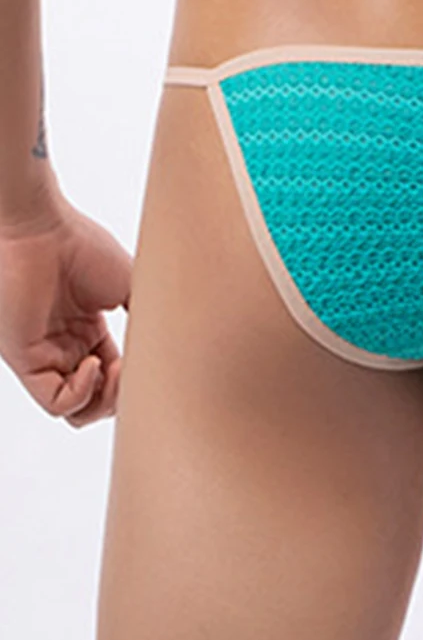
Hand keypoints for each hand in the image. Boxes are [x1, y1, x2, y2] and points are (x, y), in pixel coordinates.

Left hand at [0, 189, 131, 426]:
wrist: (43, 230)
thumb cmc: (83, 246)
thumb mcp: (133, 285)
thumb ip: (150, 318)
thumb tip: (177, 346)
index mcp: (89, 333)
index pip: (115, 378)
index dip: (137, 379)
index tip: (152, 358)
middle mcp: (66, 349)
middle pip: (98, 402)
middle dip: (123, 396)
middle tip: (134, 370)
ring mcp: (46, 357)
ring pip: (78, 411)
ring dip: (106, 399)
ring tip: (117, 370)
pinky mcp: (26, 361)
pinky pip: (56, 401)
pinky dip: (83, 393)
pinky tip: (94, 363)